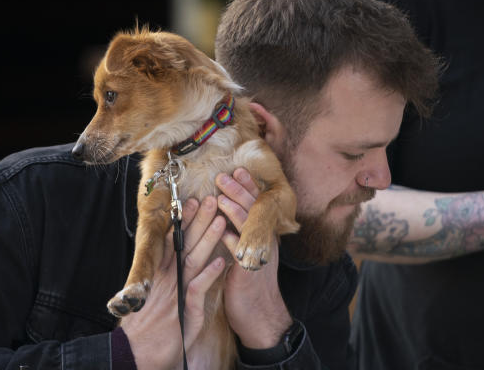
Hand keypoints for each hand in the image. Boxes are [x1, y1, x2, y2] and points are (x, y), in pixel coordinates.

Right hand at [120, 196, 227, 369]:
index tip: (192, 202)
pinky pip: (198, 289)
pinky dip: (209, 275)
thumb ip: (162, 279)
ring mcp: (175, 294)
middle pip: (184, 245)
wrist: (135, 355)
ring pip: (193, 260)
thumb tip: (169, 261)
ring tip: (221, 220)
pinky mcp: (183, 311)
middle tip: (211, 199)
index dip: (183, 222)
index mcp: (159, 275)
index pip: (173, 242)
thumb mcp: (152, 297)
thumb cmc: (145, 328)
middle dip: (198, 221)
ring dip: (208, 240)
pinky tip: (220, 261)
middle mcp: (166, 280)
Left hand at [216, 169, 293, 349]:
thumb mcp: (249, 252)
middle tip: (225, 175)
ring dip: (234, 211)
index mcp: (263, 234)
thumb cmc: (248, 283)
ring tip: (220, 196)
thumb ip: (242, 233)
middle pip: (254, 210)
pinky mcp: (248, 271)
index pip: (257, 204)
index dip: (248, 187)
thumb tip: (228, 213)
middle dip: (240, 191)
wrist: (260, 313)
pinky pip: (241, 252)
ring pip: (248, 228)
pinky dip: (232, 240)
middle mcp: (264, 241)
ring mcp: (258, 254)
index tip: (239, 170)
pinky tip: (223, 230)